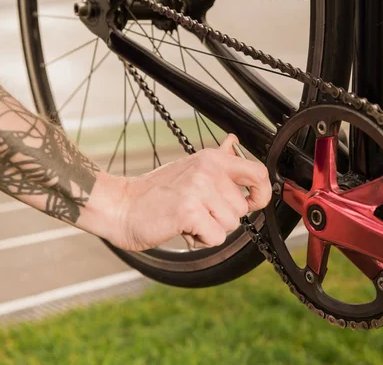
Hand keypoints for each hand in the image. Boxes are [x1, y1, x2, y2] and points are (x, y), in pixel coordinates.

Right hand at [110, 134, 270, 250]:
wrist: (121, 206)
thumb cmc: (156, 192)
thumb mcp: (190, 168)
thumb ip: (218, 159)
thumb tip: (234, 141)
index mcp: (213, 159)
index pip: (258, 172)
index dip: (261, 193)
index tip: (252, 203)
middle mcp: (209, 170)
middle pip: (242, 209)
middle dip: (222, 218)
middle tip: (197, 211)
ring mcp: (199, 189)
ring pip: (230, 225)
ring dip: (210, 229)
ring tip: (187, 218)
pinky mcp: (189, 211)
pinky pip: (215, 237)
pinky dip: (200, 239)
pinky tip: (182, 228)